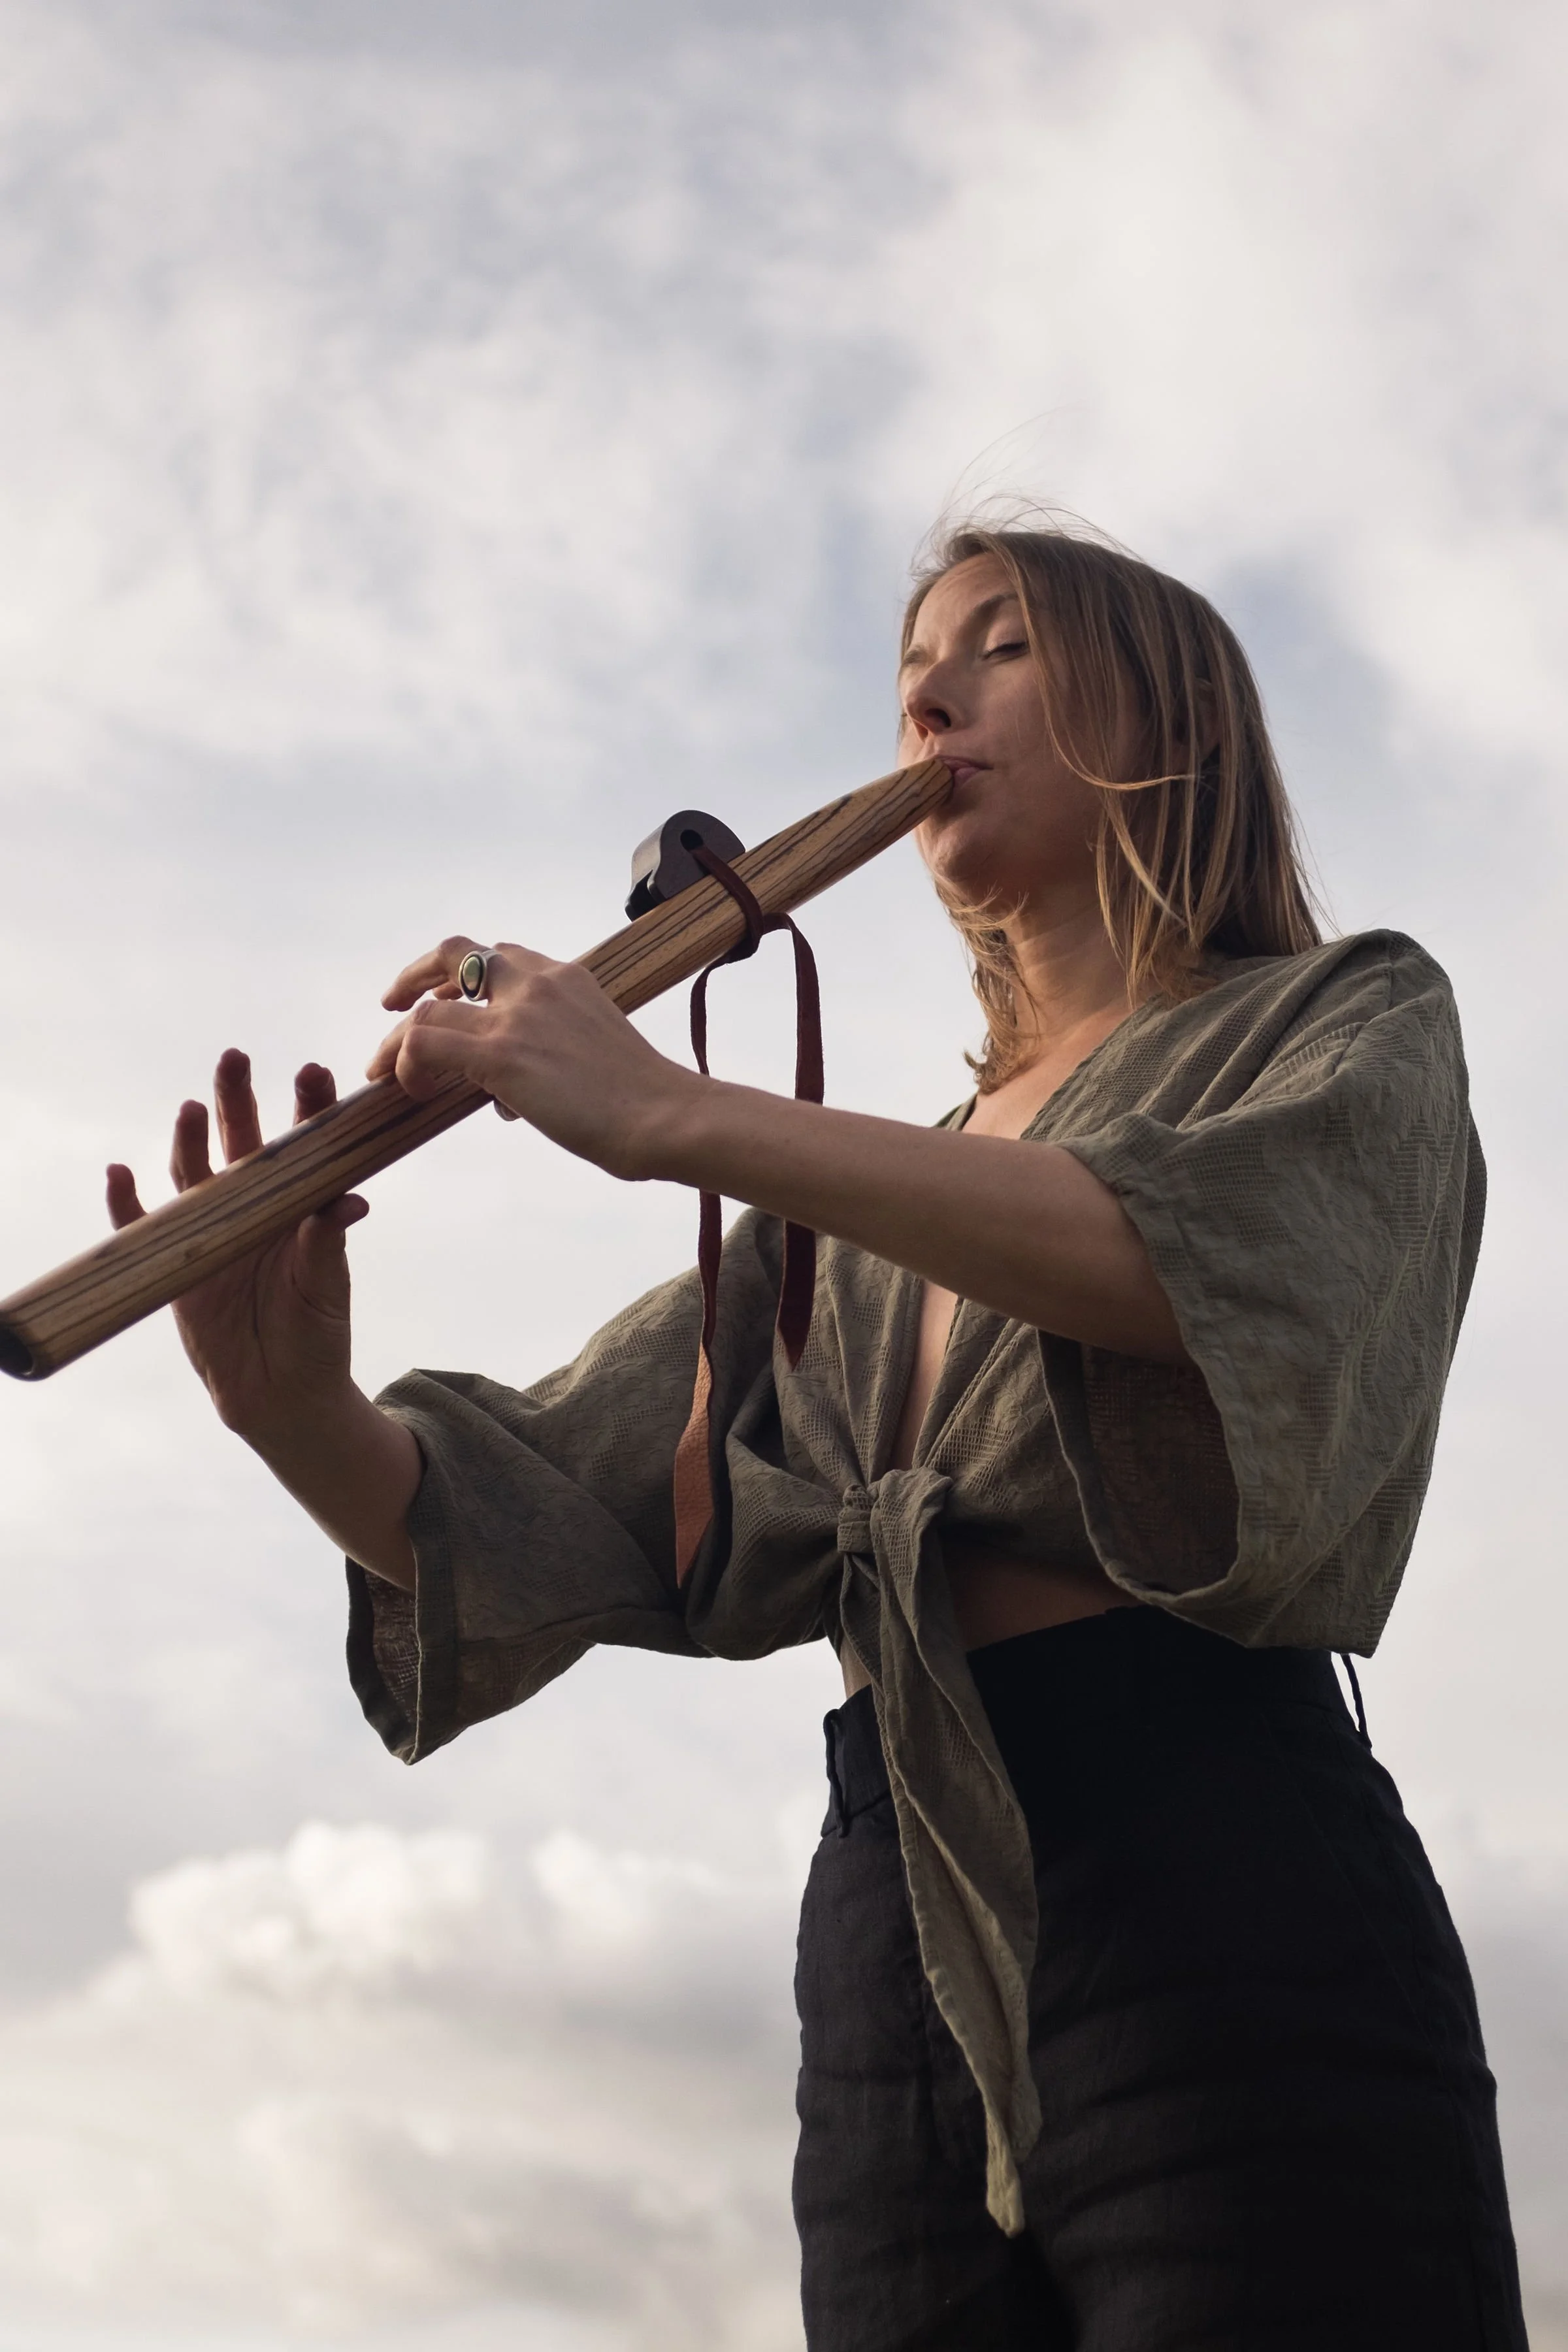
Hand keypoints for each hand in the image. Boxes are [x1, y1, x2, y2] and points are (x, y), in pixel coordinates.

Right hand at [107, 1050, 367, 1438]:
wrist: (282, 1392)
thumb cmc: (315, 1333)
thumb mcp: (326, 1286)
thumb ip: (327, 1241)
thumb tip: (349, 1198)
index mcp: (297, 1204)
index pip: (302, 1145)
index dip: (306, 1107)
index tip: (314, 1072)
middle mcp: (252, 1207)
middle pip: (240, 1141)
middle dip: (236, 1099)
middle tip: (236, 1058)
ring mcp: (211, 1231)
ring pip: (193, 1172)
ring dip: (189, 1140)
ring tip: (191, 1108)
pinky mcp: (176, 1263)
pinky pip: (143, 1226)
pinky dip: (127, 1200)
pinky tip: (119, 1171)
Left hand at [370, 937, 700, 1179]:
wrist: (666, 1116)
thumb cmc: (645, 1102)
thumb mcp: (599, 1052)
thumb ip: (557, 1052)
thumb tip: (510, 1092)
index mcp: (569, 979)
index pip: (504, 956)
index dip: (465, 977)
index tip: (452, 1000)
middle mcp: (539, 984)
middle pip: (456, 953)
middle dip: (416, 976)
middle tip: (392, 1003)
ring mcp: (516, 1017)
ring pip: (427, 1009)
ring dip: (396, 1040)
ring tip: (384, 1072)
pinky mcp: (500, 1055)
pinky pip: (424, 1044)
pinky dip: (405, 1065)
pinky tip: (414, 1092)